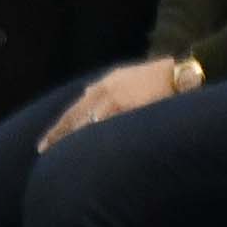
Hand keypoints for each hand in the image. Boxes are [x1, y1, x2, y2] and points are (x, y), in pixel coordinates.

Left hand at [39, 56, 195, 146]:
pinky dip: (89, 136)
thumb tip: (113, 118)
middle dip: (58, 131)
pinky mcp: (122, 103)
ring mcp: (113, 95)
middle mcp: (106, 87)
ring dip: (69, 136)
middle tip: (42, 148)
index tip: (51, 136)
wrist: (183, 72)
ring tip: (55, 153)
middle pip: (75, 112)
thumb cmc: (165, 82)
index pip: (80, 105)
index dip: (65, 121)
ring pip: (83, 119)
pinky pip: (101, 123)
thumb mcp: (137, 87)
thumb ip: (122, 101)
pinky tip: (80, 150)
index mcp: (109, 83)